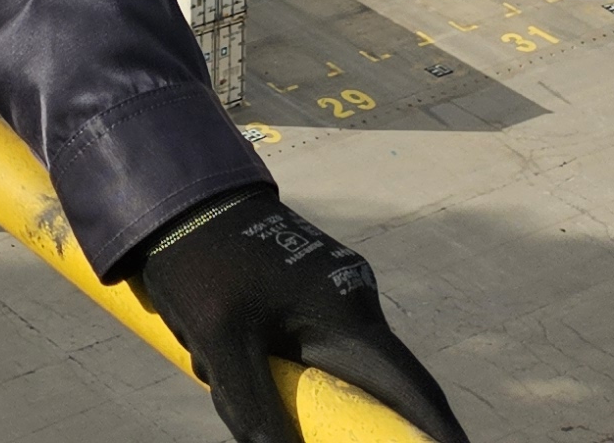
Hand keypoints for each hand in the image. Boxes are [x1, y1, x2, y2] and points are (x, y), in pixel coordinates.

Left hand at [127, 194, 467, 442]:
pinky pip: (306, 345)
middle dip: (357, 421)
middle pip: (375, 388)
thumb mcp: (221, 342)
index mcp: (349, 314)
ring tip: (240, 363)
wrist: (175, 194)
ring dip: (298, 392)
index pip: (414, 392)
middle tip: (330, 433)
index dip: (438, 436)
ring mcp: (332, 292)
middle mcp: (354, 300)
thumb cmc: (201, 261)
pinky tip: (225, 355)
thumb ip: (254, 409)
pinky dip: (280, 367)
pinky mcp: (305, 291)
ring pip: (330, 369)